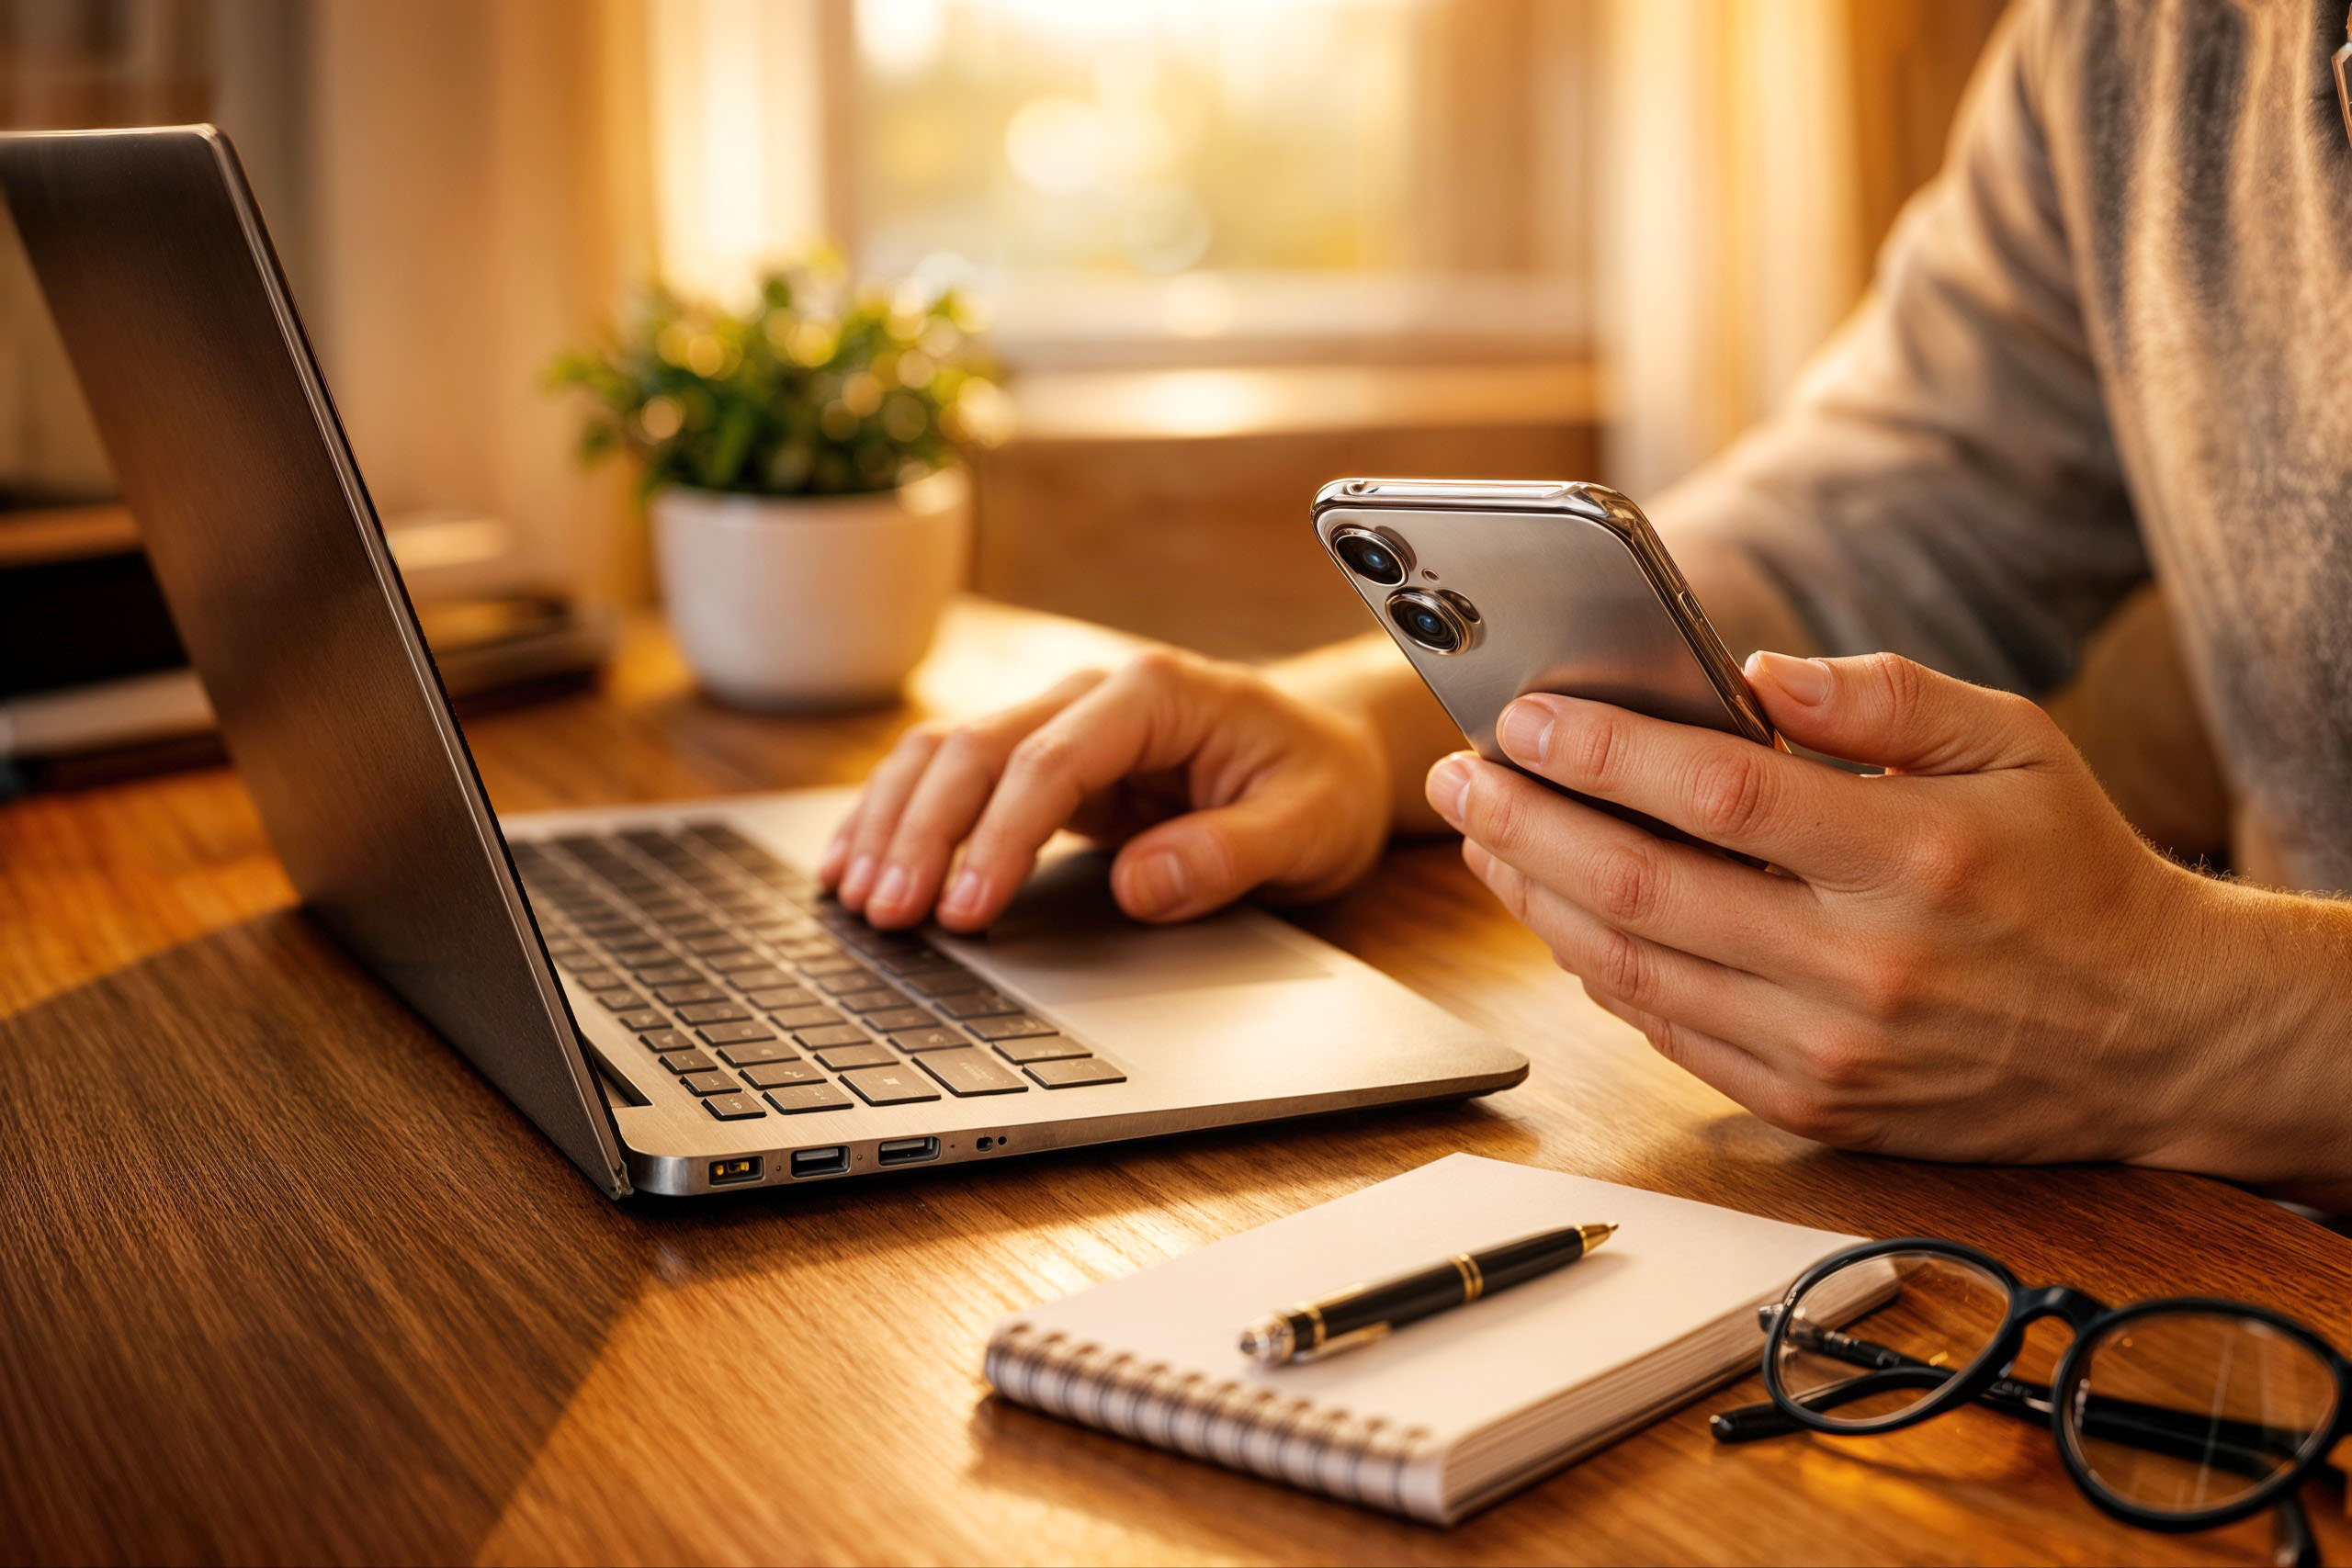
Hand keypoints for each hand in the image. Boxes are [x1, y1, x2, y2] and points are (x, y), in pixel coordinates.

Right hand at [823, 647, 1392, 930]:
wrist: (1327, 751)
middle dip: (924, 832)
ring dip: (895, 822)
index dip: (998, 836)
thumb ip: (1230, 854)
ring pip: (946, 753)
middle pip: (978, 748)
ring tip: (856, 896)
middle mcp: (1093, 693)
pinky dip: (899, 816)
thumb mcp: (1308, 826)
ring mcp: (1060, 722)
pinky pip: (953, 778)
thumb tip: (1140, 884)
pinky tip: (857, 861)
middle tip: (889, 913)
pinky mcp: (1043, 760)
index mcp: (1157, 694)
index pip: (1052, 760)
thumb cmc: (1319, 784)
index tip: (966, 909)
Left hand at [1425, 650, 2254, 1168]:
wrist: (2152, 1035)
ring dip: (1535, 898)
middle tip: (1457, 778)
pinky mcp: (1811, 1104)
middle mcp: (1861, 963)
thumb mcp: (2014, 745)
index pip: (1717, 795)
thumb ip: (1884, 695)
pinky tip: (1556, 912)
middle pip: (1641, 890)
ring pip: (1631, 971)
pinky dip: (1593, 971)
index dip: (1601, 752)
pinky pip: (1664, 1033)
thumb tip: (1750, 674)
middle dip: (1524, 825)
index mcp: (1912, 856)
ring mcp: (1829, 1047)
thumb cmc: (2070, 869)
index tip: (1521, 717)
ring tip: (1484, 837)